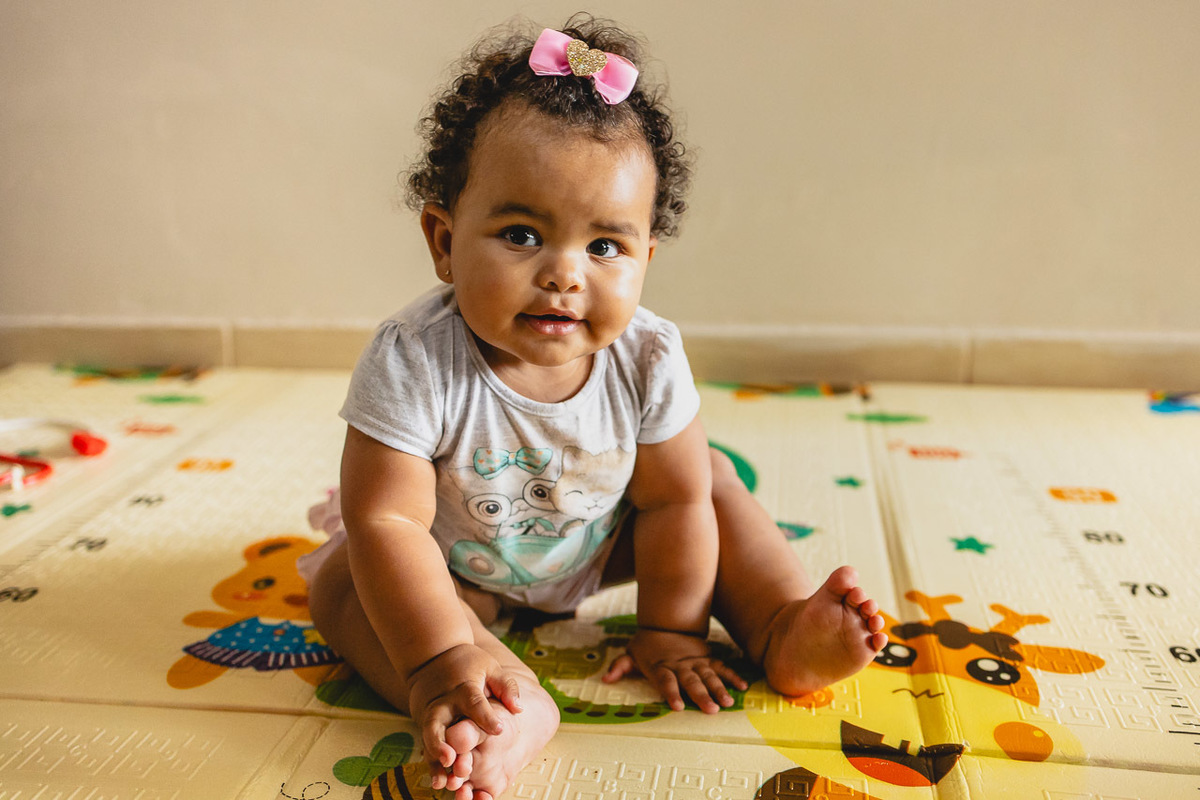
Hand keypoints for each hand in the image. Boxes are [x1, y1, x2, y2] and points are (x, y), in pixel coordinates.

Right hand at [405, 643, 523, 785]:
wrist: (432, 658)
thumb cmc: (468, 665)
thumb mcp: (490, 667)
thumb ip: (505, 686)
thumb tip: (519, 708)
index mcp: (463, 688)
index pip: (474, 702)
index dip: (485, 716)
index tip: (498, 730)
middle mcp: (443, 704)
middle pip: (437, 722)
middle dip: (442, 742)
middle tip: (450, 758)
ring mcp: (430, 715)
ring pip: (429, 739)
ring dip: (435, 759)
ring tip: (442, 780)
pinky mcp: (425, 725)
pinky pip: (427, 746)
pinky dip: (431, 764)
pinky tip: (438, 781)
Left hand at [601, 629, 746, 713]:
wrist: (667, 621)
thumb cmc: (646, 645)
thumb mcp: (630, 653)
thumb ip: (620, 666)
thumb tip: (604, 679)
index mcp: (661, 667)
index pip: (666, 682)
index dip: (671, 693)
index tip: (679, 707)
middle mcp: (680, 665)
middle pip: (691, 681)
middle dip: (702, 696)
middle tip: (712, 710)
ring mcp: (696, 662)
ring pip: (709, 675)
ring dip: (719, 689)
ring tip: (729, 702)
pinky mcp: (707, 658)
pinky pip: (722, 667)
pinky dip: (732, 676)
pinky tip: (742, 687)